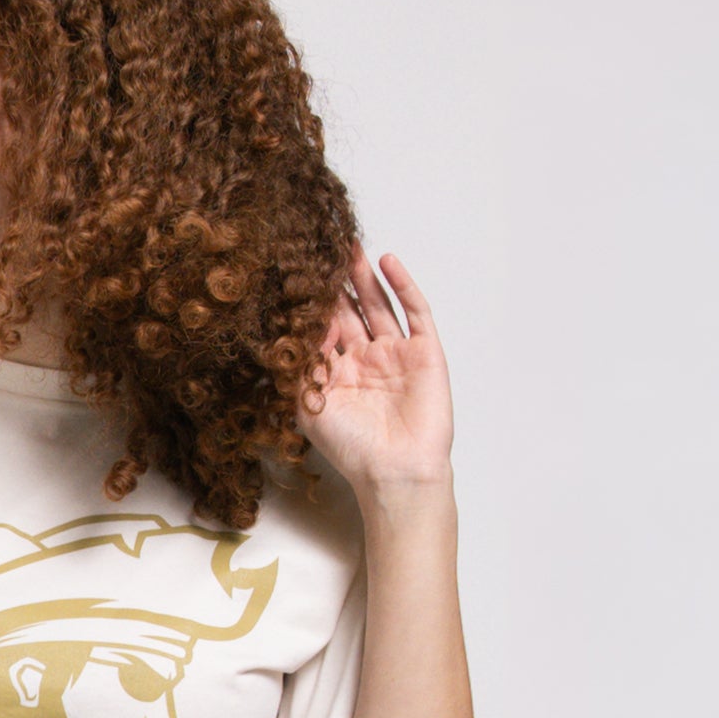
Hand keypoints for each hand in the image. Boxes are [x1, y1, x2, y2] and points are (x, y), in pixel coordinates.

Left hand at [304, 251, 454, 502]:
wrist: (395, 470)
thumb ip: (301, 364)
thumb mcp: (309, 405)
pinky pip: (414, 311)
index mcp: (338, 374)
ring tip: (350, 247)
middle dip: (337, 282)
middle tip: (322, 248)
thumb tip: (297, 323)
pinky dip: (402, 286)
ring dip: (365, 277)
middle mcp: (366, 360)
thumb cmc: (352, 448)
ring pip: (378, 305)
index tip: (294, 276)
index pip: (323, 329)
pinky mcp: (424, 351)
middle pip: (350, 310)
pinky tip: (388, 262)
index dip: (312, 304)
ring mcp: (396, 354)